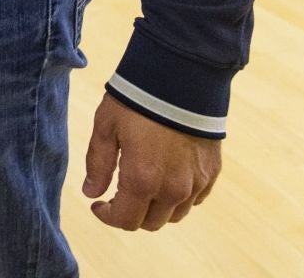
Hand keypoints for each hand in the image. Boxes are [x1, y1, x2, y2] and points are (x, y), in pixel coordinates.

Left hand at [83, 93, 221, 230]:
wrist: (181, 79)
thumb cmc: (137, 101)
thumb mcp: (106, 128)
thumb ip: (97, 165)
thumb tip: (92, 193)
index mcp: (142, 180)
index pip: (126, 220)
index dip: (108, 217)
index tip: (98, 205)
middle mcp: (173, 189)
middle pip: (151, 222)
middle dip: (131, 214)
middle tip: (118, 196)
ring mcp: (196, 183)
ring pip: (175, 214)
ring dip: (156, 208)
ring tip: (143, 187)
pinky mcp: (212, 173)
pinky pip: (195, 199)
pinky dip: (179, 197)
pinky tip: (167, 178)